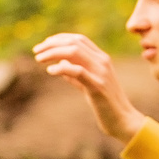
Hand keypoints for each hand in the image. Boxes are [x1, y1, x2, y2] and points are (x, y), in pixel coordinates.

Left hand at [32, 33, 146, 145]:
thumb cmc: (104, 103)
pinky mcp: (98, 86)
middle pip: (74, 42)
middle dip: (52, 44)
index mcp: (101, 59)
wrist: (122, 120)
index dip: (59, 39)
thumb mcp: (88, 85)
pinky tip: (50, 71)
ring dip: (53, 53)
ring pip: (74, 52)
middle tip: (36, 51)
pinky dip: (61, 68)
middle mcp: (102, 61)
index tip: (43, 45)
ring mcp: (101, 72)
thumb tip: (59, 64)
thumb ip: (75, 74)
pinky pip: (77, 71)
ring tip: (39, 59)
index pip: (79, 39)